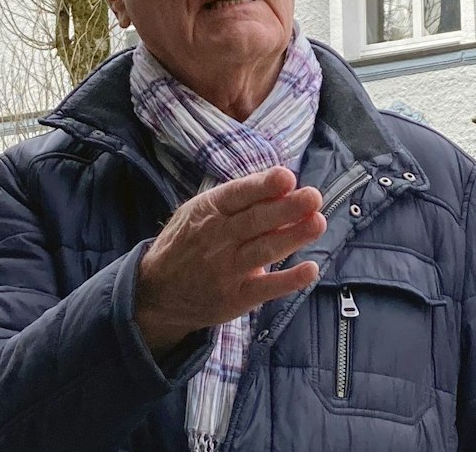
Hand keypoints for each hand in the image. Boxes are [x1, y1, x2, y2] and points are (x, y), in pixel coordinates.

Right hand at [134, 167, 325, 353]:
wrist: (157, 292)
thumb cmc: (188, 241)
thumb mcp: (201, 211)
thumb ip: (239, 200)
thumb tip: (282, 185)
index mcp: (209, 210)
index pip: (239, 195)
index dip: (263, 186)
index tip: (287, 177)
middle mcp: (217, 238)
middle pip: (255, 221)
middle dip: (286, 208)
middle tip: (314, 197)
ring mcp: (226, 270)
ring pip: (263, 250)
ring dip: (292, 237)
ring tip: (318, 223)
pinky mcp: (235, 298)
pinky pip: (264, 289)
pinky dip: (288, 281)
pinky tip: (310, 270)